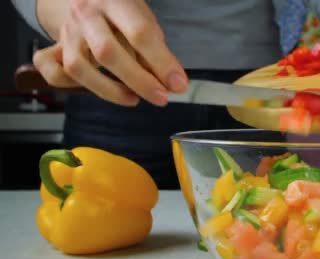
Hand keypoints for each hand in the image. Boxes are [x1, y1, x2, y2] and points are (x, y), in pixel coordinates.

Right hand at [33, 0, 187, 106]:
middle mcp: (86, 13)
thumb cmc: (123, 14)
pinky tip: (98, 90)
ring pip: (78, 66)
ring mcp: (68, 31)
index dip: (161, 63)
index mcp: (115, 0)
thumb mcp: (144, 21)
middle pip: (107, 52)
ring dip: (109, 90)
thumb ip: (156, 51)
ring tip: (134, 98)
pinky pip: (52, 71)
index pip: (139, 33)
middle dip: (139, 81)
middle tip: (161, 98)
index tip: (178, 85)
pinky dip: (70, 86)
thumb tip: (173, 84)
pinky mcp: (56, 47)